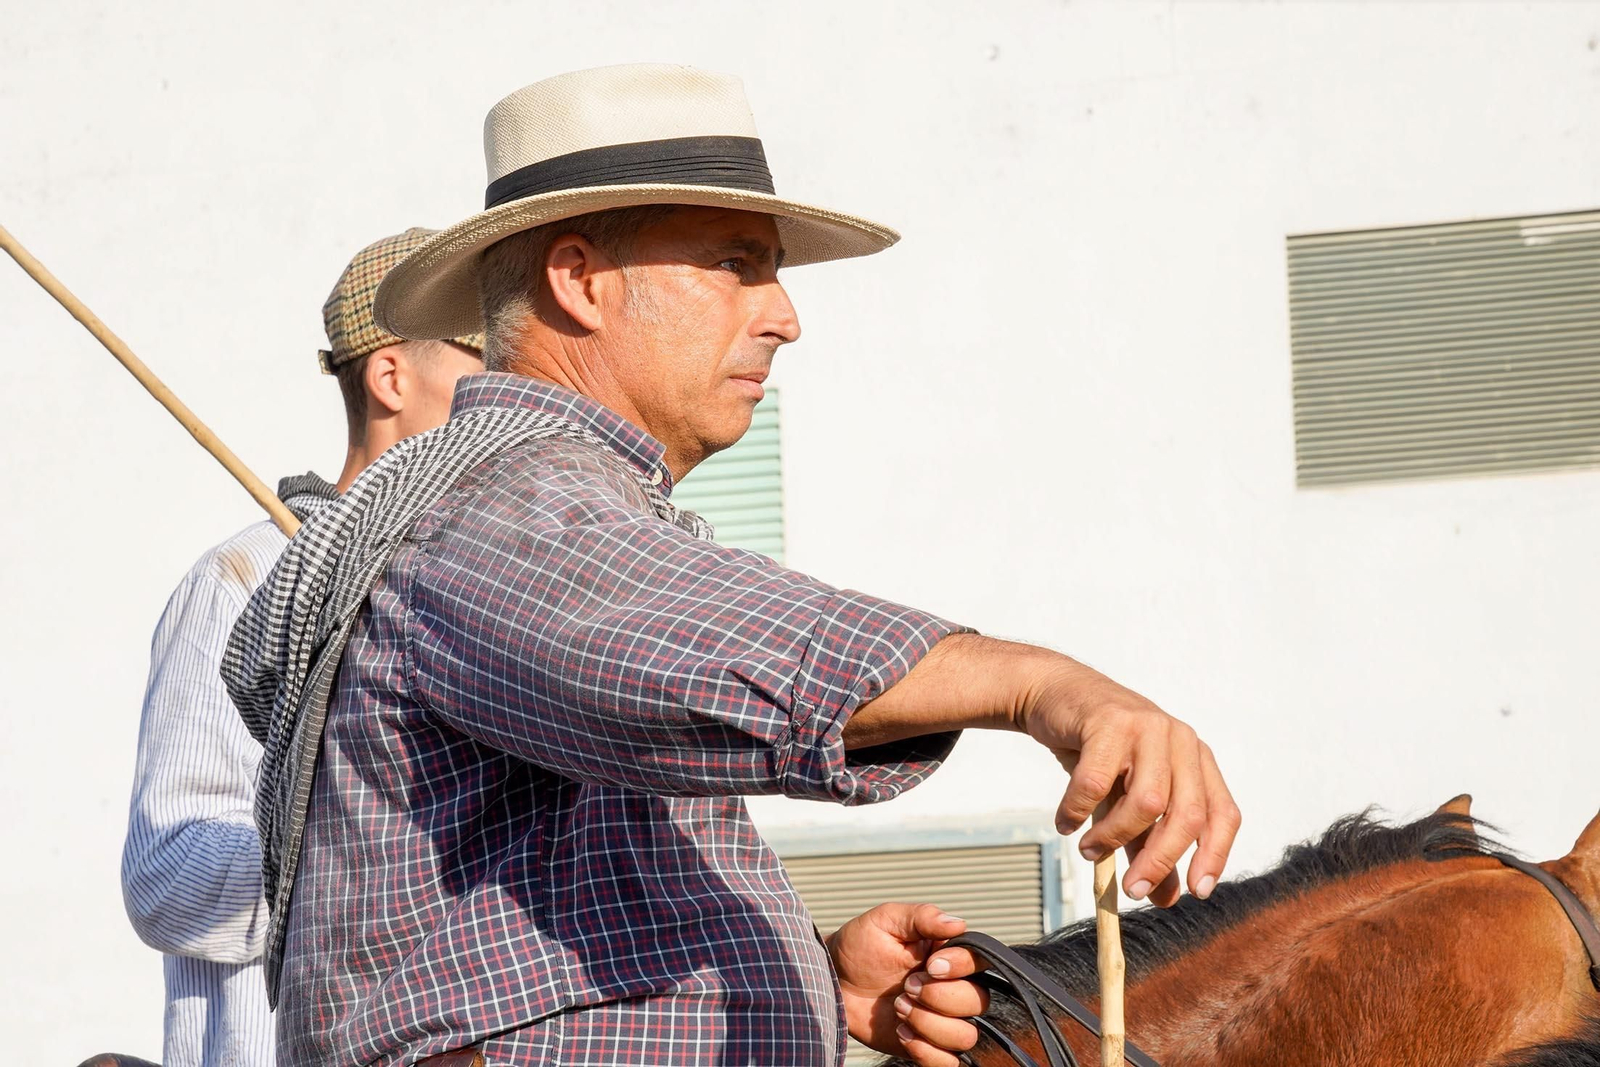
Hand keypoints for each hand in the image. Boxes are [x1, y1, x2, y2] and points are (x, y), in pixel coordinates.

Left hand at [827, 903, 987, 1065]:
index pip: (979, 961)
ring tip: (899, 1009)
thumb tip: (958, 923)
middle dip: (938, 997)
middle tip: (906, 987)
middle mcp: (952, 987)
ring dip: (929, 1025)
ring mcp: (942, 1019)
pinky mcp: (927, 1045)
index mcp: (948, 954)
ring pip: (965, 1035)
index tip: (929, 965)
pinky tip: (902, 1033)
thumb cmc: (860, 946)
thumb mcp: (886, 920)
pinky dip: (926, 1052)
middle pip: (978, 1001)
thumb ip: (922, 917)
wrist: (834, 979)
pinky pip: (948, 1063)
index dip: (960, 967)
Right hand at [1021, 658, 1240, 906]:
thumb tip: (1164, 897)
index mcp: (1196, 759)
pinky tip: (1065, 823)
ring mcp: (1148, 727)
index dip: (1214, 856)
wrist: (1057, 694)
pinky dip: (1078, 811)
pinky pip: (1096, 783)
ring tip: (1088, 850)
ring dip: (1113, 837)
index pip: (1222, 814)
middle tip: (1134, 890)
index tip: (1196, 892)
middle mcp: (1180, 740)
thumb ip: (1148, 843)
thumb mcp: (1127, 799)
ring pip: (1146, 802)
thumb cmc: (1097, 750)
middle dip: (1160, 860)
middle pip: (1186, 814)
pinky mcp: (1110, 722)